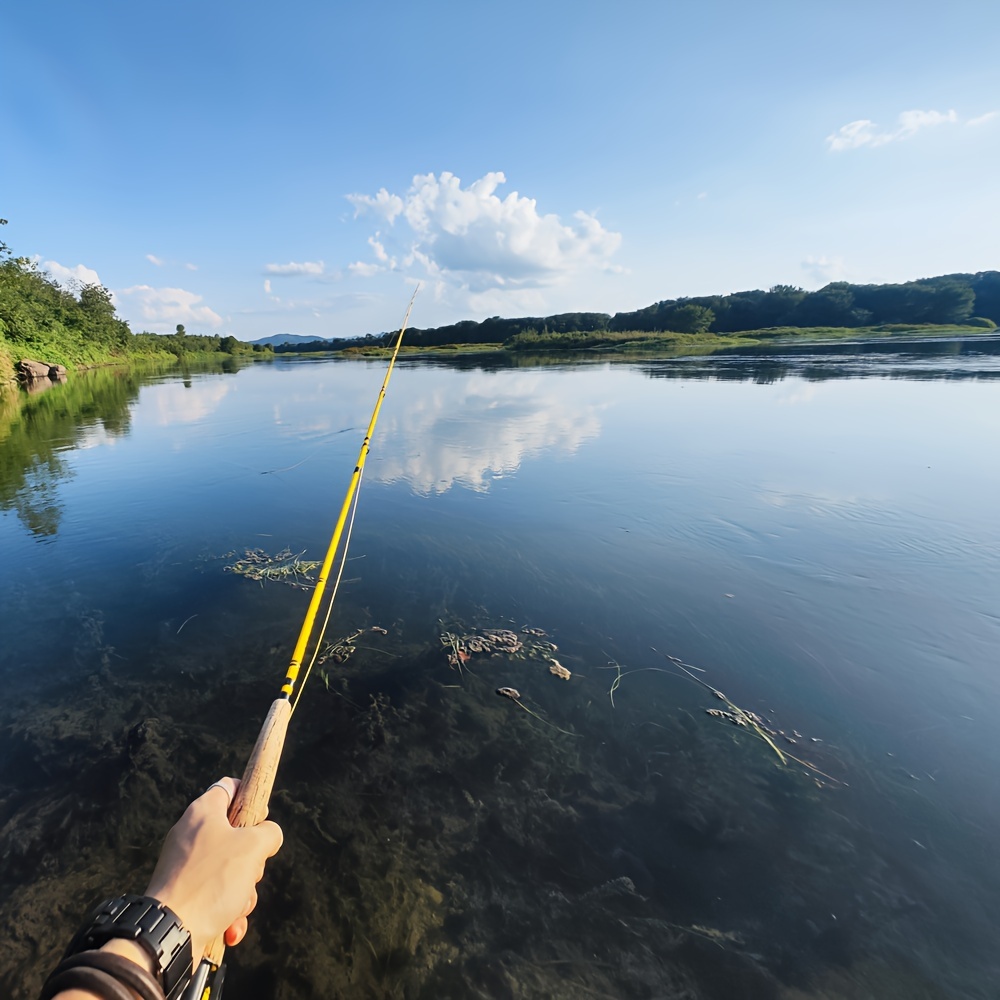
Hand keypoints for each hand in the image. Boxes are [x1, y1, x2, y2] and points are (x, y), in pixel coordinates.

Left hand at [144, 777, 282, 964]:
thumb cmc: (212, 881)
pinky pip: (215, 896)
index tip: (262, 817)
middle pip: (235, 836)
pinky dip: (227, 912)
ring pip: (230, 870)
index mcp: (203, 812)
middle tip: (251, 870)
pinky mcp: (182, 895)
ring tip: (236, 906)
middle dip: (252, 860)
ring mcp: (185, 867)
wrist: (170, 932)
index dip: (250, 798)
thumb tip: (268, 837)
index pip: (230, 788)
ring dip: (243, 892)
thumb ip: (269, 832)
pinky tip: (229, 928)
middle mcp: (190, 835)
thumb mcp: (253, 846)